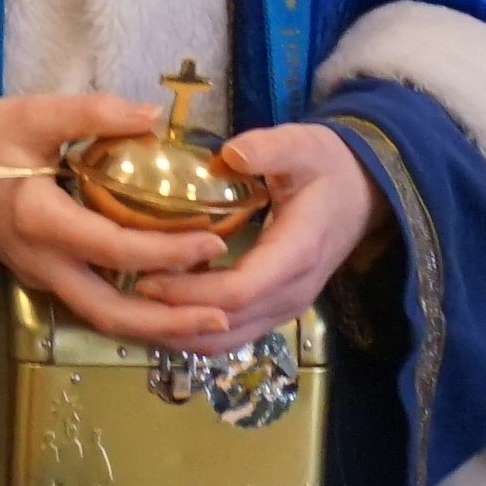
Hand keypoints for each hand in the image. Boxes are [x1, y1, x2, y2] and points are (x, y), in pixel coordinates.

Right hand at [0, 91, 248, 348]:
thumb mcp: (34, 113)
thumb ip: (94, 113)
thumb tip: (153, 115)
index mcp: (41, 220)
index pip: (115, 247)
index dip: (166, 250)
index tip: (212, 241)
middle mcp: (42, 261)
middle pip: (110, 313)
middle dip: (168, 321)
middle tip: (223, 315)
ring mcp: (39, 276)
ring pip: (101, 320)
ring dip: (154, 328)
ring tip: (206, 322)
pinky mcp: (40, 276)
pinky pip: (91, 305)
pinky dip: (133, 314)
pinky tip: (168, 305)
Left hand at [124, 121, 374, 344]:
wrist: (363, 192)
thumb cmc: (327, 166)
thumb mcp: (303, 144)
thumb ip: (270, 148)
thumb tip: (231, 152)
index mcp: (297, 252)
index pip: (240, 290)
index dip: (191, 291)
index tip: (146, 278)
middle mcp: (293, 291)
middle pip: (227, 325)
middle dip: (173, 319)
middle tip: (122, 297)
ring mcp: (286, 306)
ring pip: (228, 341)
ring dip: (179, 334)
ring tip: (131, 312)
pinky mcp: (276, 309)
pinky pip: (233, 335)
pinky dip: (194, 332)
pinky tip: (159, 315)